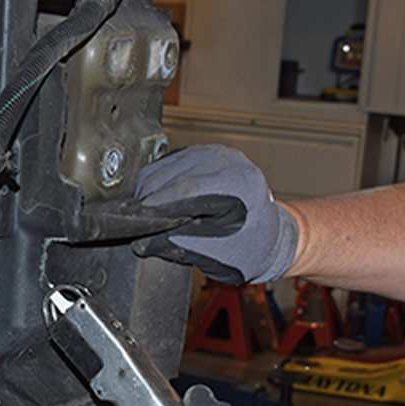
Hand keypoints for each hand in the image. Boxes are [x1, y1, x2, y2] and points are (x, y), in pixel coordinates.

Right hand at [130, 144, 298, 285]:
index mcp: (240, 182)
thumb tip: (143, 240)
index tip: (137, 221)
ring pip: (167, 166)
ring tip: (149, 214)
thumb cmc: (248, 248)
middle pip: (173, 174)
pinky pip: (171, 162)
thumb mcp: (215, 253)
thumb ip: (178, 243)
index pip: (186, 188)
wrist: (267, 237)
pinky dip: (159, 180)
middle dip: (151, 199)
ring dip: (151, 190)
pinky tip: (158, 199)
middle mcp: (230, 160)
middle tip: (138, 222)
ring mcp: (218, 152)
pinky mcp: (206, 152)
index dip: (156, 206)